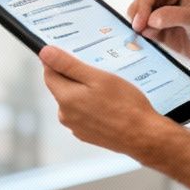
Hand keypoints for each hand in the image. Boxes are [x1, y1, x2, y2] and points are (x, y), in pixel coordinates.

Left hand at [37, 46, 171, 158]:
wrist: (145, 136)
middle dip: (76, 77)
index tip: (73, 56)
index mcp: (65, 98)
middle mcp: (65, 115)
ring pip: (74, 101)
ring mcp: (76, 127)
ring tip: (108, 90)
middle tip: (98, 73)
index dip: (59, 62)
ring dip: (85, 93)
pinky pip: (84, 114)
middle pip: (62, 87)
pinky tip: (109, 105)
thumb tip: (45, 53)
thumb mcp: (98, 78)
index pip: (49, 73)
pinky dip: (92, 107)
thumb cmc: (126, 106)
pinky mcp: (86, 134)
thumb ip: (69, 65)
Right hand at [126, 0, 189, 73]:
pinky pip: (140, 28)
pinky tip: (147, 42)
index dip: (143, 2)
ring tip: (147, 37)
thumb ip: (175, 17)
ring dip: (137, 25)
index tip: (141, 22)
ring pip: (136, 14)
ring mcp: (160, 12)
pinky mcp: (156, 27)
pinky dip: (139, 35)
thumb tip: (151, 19)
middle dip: (137, 15)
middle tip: (139, 31)